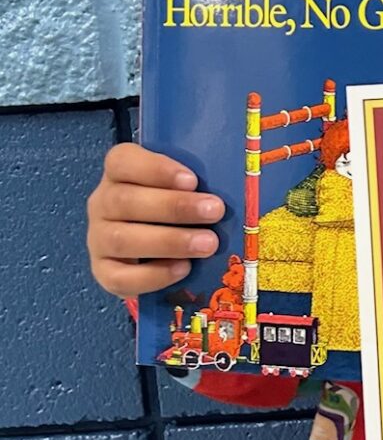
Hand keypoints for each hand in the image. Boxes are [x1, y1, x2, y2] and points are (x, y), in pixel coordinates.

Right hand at [86, 143, 224, 297]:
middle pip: (125, 201)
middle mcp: (102, 203)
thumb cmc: (174, 207)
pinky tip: (183, 268)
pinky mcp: (104, 272)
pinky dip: (153, 275)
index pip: (122, 161)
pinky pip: (120, 278)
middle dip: (174, 207)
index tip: (192, 180)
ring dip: (169, 241)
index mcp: (119, 173)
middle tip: (215, 212)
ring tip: (208, 243)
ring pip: (122, 239)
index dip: (156, 169)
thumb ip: (195, 182)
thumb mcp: (182, 187)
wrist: (153, 249)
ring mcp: (99, 239)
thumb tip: (227, 183)